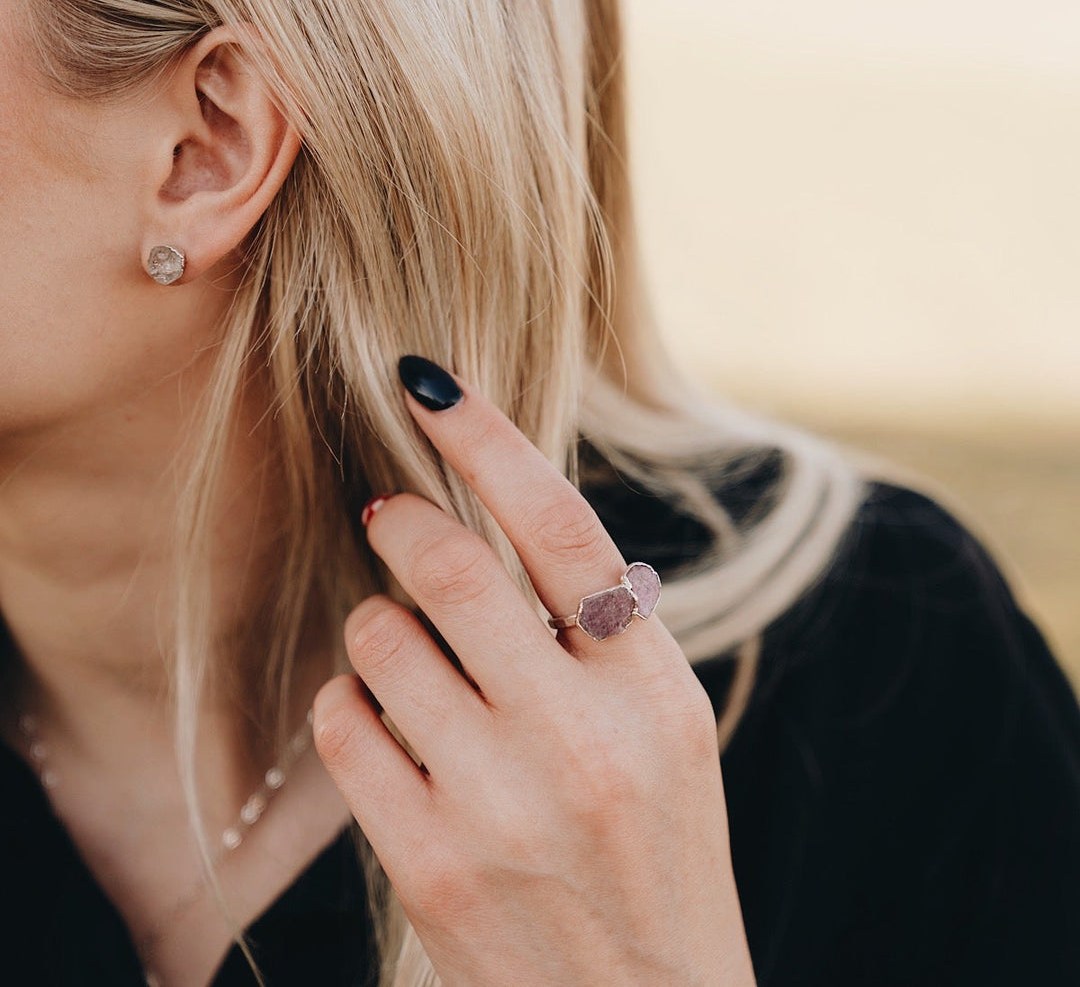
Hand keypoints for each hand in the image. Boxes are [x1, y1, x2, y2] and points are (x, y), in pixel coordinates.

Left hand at [312, 358, 756, 986]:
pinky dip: (346, 705)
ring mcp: (503, 809)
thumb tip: (494, 517)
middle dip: (400, 522)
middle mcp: (584, 741)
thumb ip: (598, 633)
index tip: (426, 383)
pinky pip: (344, 730)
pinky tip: (382, 726)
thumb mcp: (666, 733)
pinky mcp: (431, 869)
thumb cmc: (654, 856)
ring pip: (383, 643)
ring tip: (402, 653)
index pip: (560, 525)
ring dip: (374, 626)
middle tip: (386, 515)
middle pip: (452, 571)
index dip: (485, 439)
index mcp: (653, 689)